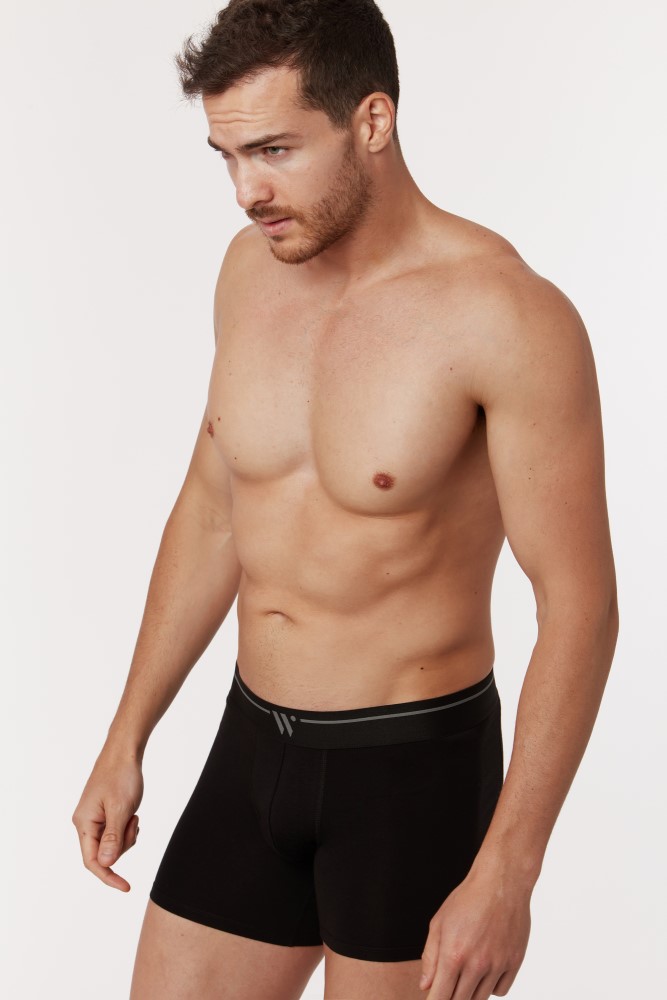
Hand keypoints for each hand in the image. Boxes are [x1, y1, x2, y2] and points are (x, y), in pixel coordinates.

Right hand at [71, 748, 143, 891]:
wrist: (124, 752)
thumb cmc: (121, 776)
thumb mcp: (120, 808)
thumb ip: (113, 838)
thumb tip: (105, 864)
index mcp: (84, 823)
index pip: (92, 861)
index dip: (109, 877)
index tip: (126, 887)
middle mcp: (85, 823)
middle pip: (105, 853)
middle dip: (124, 843)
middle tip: (134, 821)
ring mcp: (94, 818)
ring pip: (113, 844)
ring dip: (127, 834)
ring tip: (133, 813)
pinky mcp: (104, 814)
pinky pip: (117, 833)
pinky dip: (127, 827)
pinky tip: (132, 812)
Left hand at [419, 866, 531, 998]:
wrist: (501, 882)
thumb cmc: (467, 899)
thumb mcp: (439, 923)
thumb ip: (430, 957)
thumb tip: (426, 985)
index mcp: (453, 955)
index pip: (440, 997)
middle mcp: (476, 964)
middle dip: (451, 998)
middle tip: (448, 987)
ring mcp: (498, 964)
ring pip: (481, 998)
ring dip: (471, 993)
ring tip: (467, 974)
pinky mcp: (515, 962)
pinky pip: (501, 989)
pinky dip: (491, 986)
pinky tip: (485, 971)